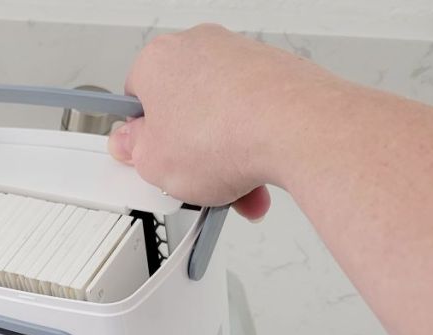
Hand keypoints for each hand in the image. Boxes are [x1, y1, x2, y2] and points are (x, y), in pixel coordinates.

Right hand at [107, 24, 337, 220]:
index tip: (145, 156)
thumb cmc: (227, 133)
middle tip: (187, 178)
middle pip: (181, 108)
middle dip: (186, 149)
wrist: (299, 128)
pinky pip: (253, 116)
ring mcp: (241, 57)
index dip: (139, 135)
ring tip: (230, 189)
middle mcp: (200, 48)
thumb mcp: (153, 163)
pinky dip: (252, 145)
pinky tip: (255, 175)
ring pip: (219, 116)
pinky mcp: (277, 72)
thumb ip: (134, 152)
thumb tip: (133, 145)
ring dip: (222, 155)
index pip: (134, 99)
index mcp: (158, 59)